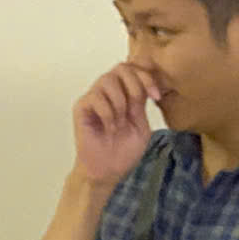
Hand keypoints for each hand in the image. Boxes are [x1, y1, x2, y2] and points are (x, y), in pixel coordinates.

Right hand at [72, 61, 160, 189]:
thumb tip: (144, 85)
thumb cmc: (123, 152)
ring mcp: (94, 97)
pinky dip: (107, 114)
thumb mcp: (141, 126)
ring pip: (108, 80)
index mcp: (125, 93)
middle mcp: (108, 91)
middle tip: (135, 110)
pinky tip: (109, 129)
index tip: (156, 96)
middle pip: (121, 68)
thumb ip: (142, 104)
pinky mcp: (82, 107)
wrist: (107, 172)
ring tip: (120, 124)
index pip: (134, 70)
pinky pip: (96, 98)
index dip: (147, 78)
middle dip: (134, 86)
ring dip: (119, 103)